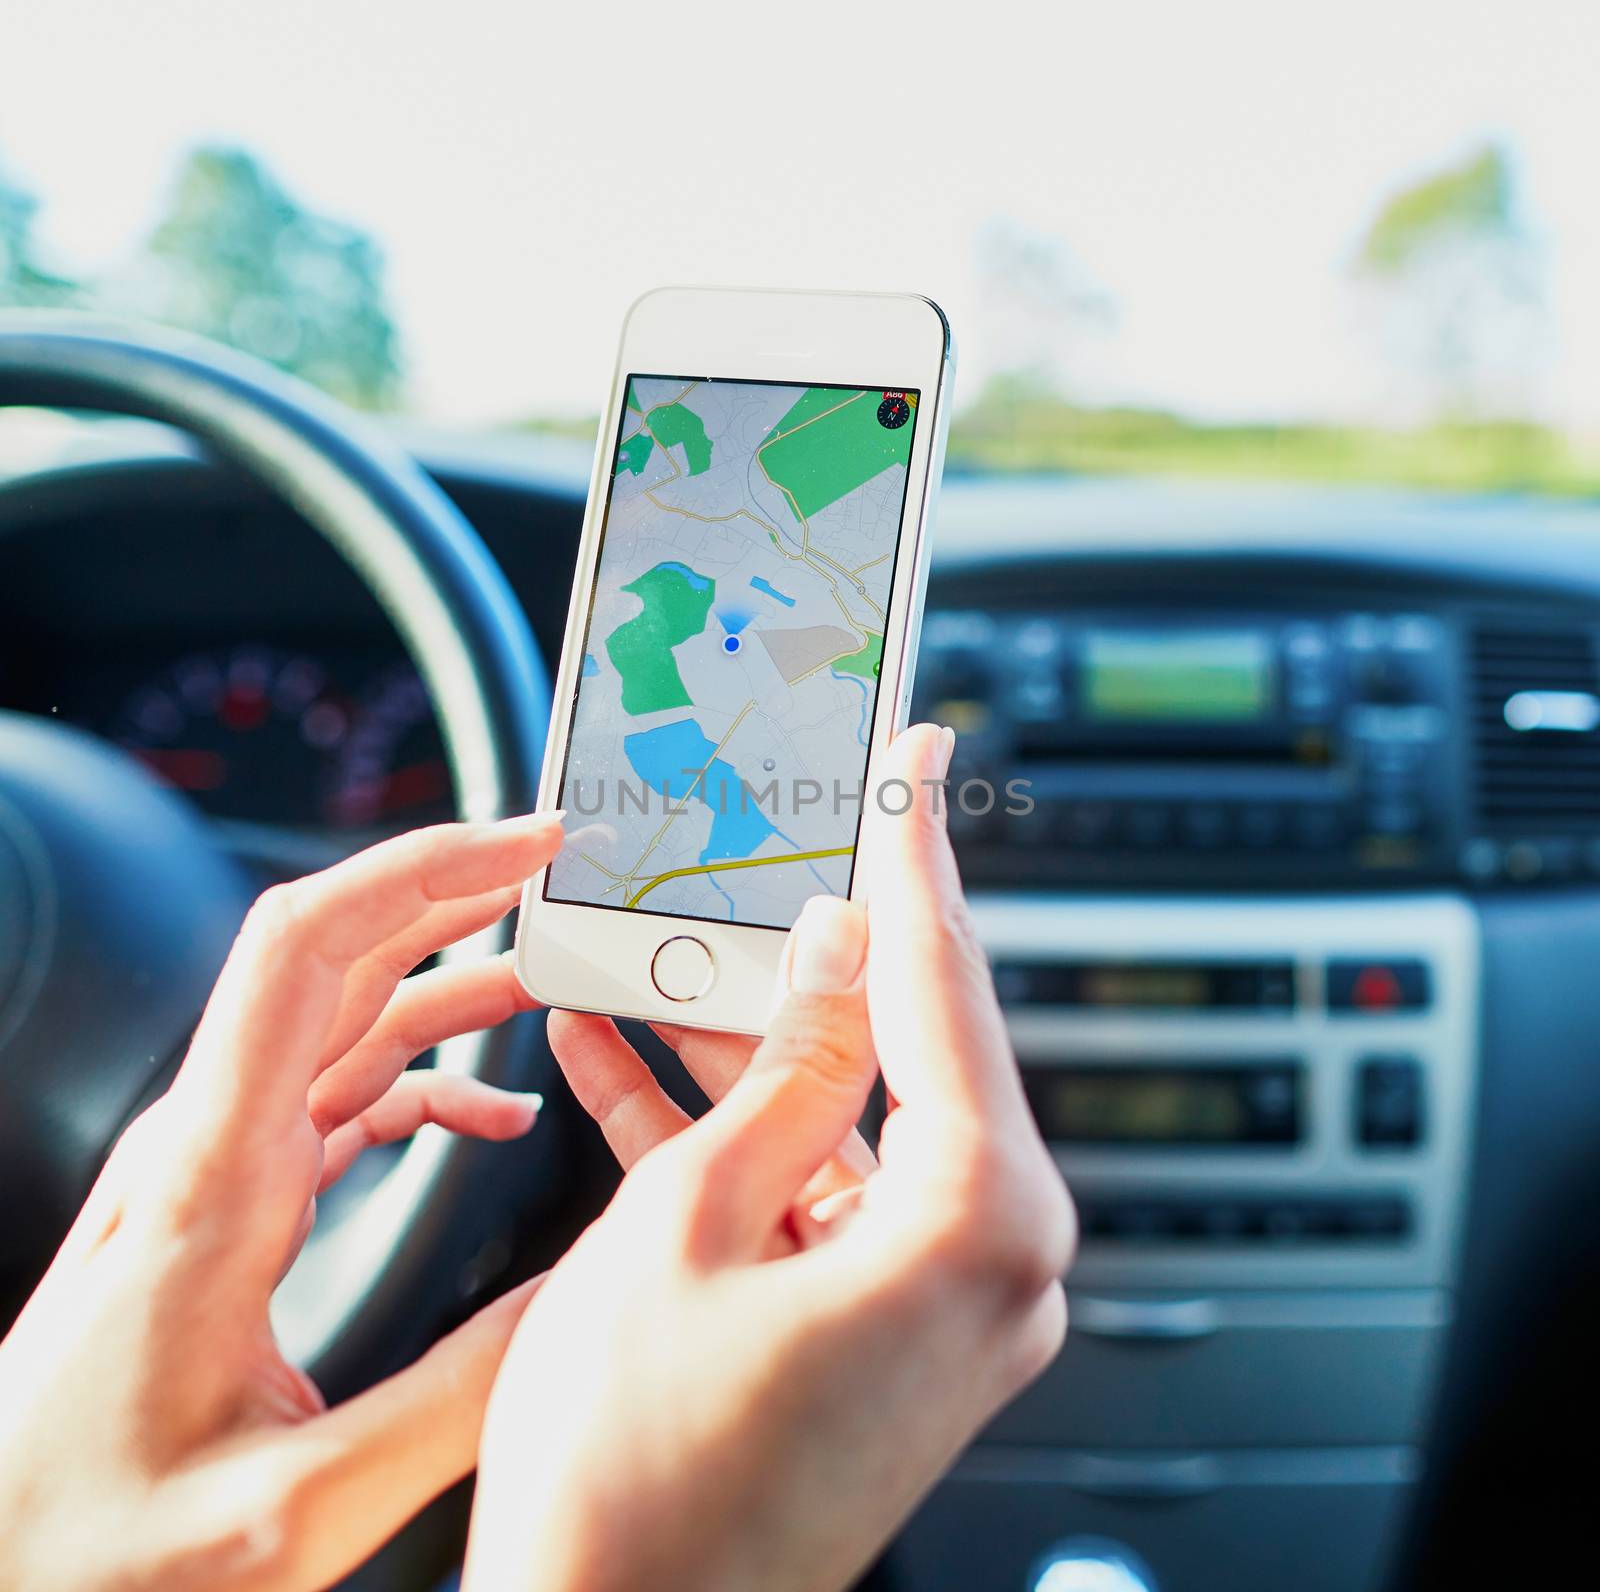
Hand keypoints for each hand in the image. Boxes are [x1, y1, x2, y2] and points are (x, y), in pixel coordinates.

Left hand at [0, 814, 563, 1591]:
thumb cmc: (95, 1561)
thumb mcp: (292, 1511)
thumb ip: (453, 1400)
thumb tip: (588, 1294)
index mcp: (213, 1179)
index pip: (306, 950)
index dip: (421, 868)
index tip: (528, 841)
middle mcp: (207, 1145)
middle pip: (335, 956)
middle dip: (456, 893)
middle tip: (565, 873)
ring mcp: (215, 1172)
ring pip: (345, 1023)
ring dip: (452, 983)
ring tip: (556, 973)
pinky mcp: (229, 1210)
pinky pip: (340, 1102)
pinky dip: (428, 1084)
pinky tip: (494, 1117)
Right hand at [466, 725, 1074, 1591]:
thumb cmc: (638, 1473)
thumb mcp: (687, 1219)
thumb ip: (787, 1072)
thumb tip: (844, 956)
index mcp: (980, 1226)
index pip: (945, 987)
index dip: (912, 856)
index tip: (914, 763)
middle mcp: (992, 1265)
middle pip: (906, 1049)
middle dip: (821, 950)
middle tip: (782, 847)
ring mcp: (937, 1302)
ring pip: (845, 1118)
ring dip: (747, 1049)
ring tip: (663, 958)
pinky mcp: (880, 1327)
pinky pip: (814, 1194)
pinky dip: (736, 1138)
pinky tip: (631, 1068)